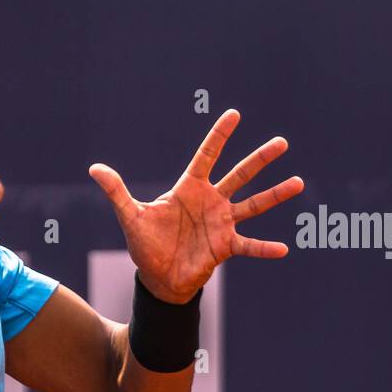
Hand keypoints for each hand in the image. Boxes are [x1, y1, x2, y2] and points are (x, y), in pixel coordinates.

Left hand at [89, 110, 303, 303]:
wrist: (158, 277)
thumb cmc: (146, 244)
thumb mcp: (130, 216)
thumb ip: (117, 192)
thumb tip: (94, 168)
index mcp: (190, 189)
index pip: (206, 156)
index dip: (219, 136)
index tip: (234, 114)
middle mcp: (211, 201)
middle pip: (239, 175)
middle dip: (259, 159)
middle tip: (281, 142)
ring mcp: (222, 223)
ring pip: (253, 204)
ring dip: (275, 195)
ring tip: (298, 182)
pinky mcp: (226, 247)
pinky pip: (249, 246)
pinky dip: (264, 248)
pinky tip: (284, 249)